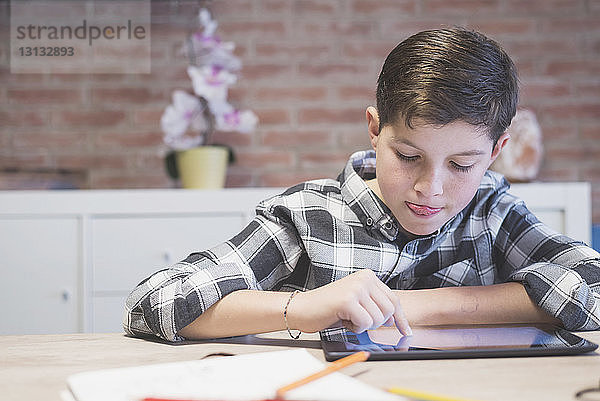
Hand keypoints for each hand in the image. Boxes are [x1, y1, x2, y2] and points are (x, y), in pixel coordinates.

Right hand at [288, 269, 411, 335]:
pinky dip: (355, 328)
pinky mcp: (348, 300)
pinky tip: (342, 320)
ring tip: (347, 317)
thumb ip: (375, 305)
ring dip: (363, 325)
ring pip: (378, 319)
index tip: (405, 331)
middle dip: (376, 323)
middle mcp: (364, 278)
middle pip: (389, 310)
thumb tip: (398, 321)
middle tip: (358, 320)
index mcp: (368, 276)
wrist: (302, 308)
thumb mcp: (357, 302)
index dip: (400, 318)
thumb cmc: (329, 308)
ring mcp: (356, 288)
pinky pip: (365, 323)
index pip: (393, 300)